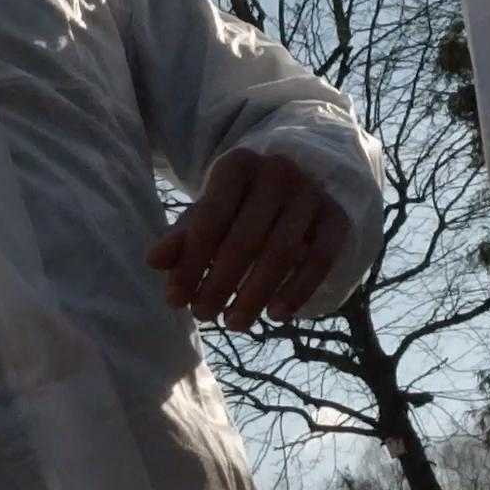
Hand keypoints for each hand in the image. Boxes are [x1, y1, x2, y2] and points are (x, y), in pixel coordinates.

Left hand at [146, 149, 353, 330]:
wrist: (292, 188)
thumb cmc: (237, 207)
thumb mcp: (205, 216)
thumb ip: (180, 239)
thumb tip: (153, 262)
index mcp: (238, 165)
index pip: (211, 217)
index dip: (191, 263)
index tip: (177, 299)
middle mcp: (278, 172)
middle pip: (246, 239)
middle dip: (220, 283)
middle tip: (203, 316)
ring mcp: (311, 194)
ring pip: (282, 253)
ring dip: (254, 295)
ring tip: (233, 323)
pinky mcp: (336, 217)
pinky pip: (321, 260)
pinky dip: (298, 291)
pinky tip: (276, 316)